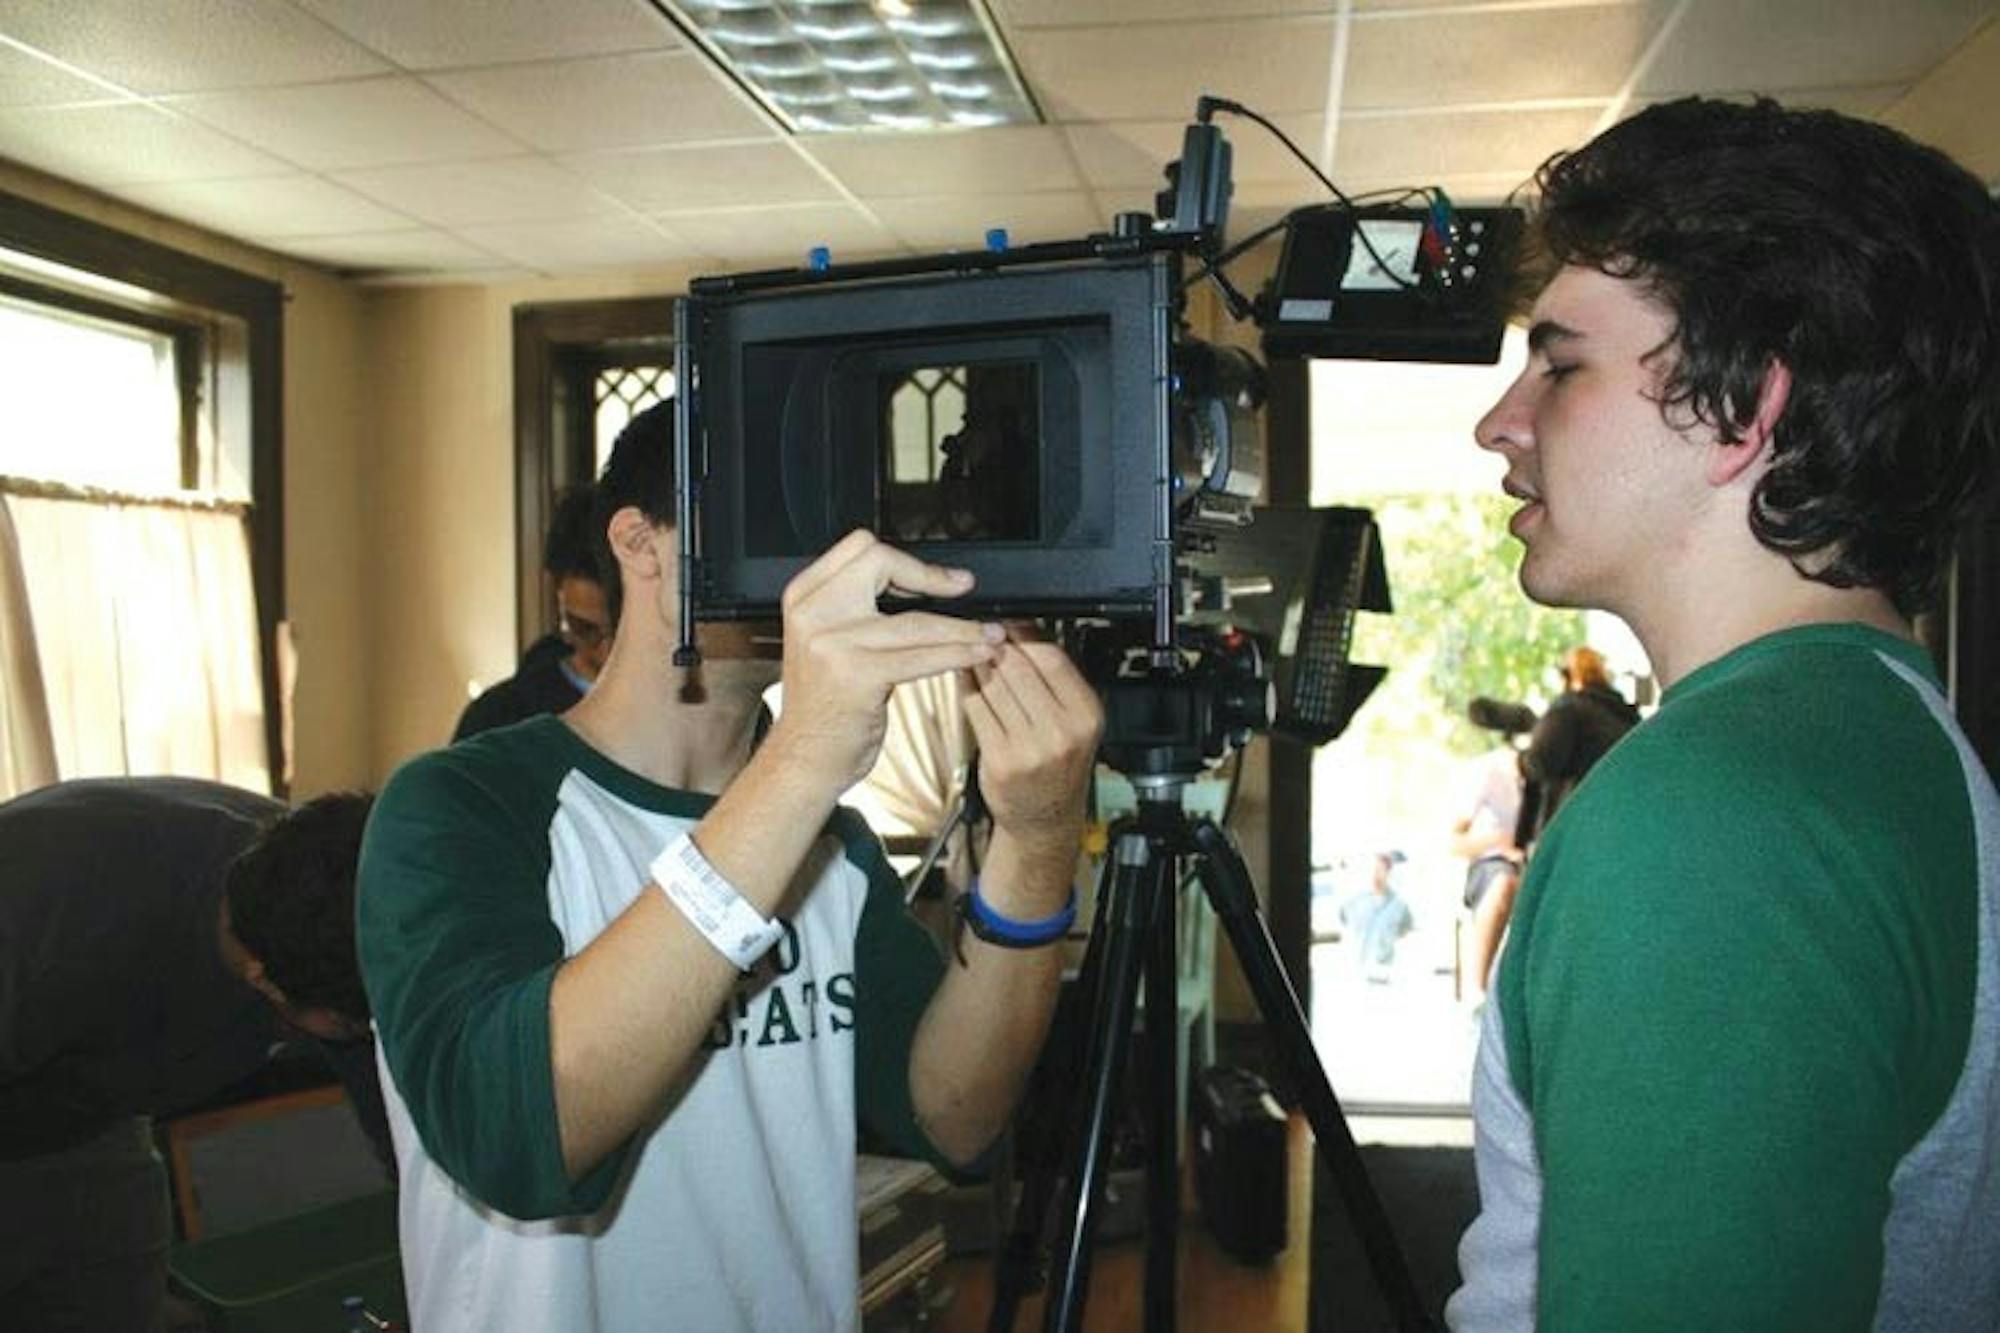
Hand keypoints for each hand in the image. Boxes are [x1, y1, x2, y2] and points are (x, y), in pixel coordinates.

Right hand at [767, 530, 1001, 792]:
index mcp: (804, 596)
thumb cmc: (825, 706)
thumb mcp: (828, 642)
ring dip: (963, 627)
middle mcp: (813, 612)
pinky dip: (959, 653)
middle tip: (964, 589)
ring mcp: (832, 642)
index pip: (861, 548)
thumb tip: (923, 581)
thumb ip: (858, 608)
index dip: (905, 560)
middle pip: (881, 563)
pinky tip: (978, 655)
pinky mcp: (857, 674)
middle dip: (932, 578)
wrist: (803, 758)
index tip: (937, 578)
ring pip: (915, 620)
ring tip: (992, 633)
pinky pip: (923, 656)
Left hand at [962, 629, 1103, 872]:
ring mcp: (1030, 748)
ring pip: (994, 685)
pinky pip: (976, 707)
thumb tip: (1022, 630)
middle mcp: (1062, 732)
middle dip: (997, 646)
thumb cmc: (1058, 765)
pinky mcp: (1000, 760)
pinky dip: (967, 686)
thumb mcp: (1075, 720)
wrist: (1045, 817)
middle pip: (1019, 668)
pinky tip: (966, 677)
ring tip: (973, 653)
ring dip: (978, 663)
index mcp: (1087, 714)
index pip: (1052, 658)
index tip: (1010, 624)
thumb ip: (1056, 680)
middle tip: (985, 635)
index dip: (1025, 634)